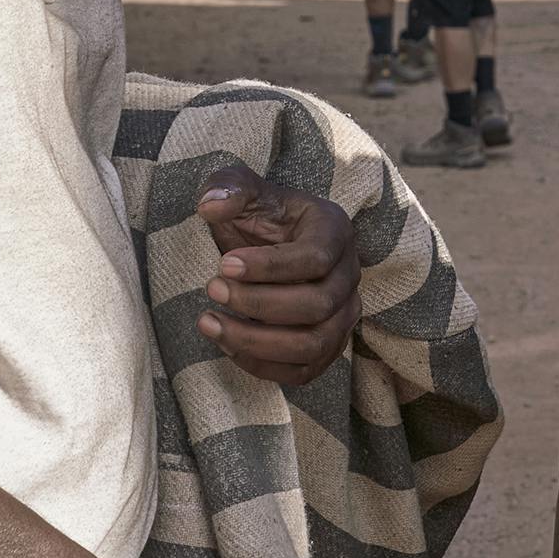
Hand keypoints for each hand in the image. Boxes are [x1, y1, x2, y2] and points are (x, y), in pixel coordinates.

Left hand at [195, 163, 360, 383]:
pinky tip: (226, 344)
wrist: (268, 243)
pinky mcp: (328, 345)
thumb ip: (228, 186)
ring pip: (313, 345)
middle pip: (317, 306)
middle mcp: (349, 275)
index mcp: (335, 231)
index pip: (316, 258)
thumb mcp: (243, 188)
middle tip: (212, 289)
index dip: (269, 267)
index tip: (223, 264)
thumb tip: (210, 205)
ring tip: (209, 322)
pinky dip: (263, 365)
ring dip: (256, 342)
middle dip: (257, 303)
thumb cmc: (260, 214)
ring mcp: (343, 315)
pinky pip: (303, 371)